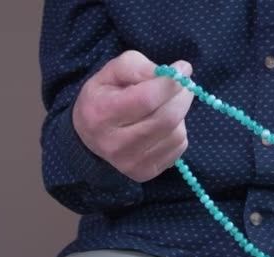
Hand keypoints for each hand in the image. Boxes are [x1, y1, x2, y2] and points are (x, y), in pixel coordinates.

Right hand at [73, 50, 193, 181]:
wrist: (89, 138)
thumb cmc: (105, 97)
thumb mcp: (112, 72)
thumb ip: (138, 67)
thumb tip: (175, 73)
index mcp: (100, 113)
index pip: (146, 99)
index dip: (170, 83)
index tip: (183, 68)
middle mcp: (114, 144)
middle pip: (166, 118)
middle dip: (182, 96)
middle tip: (184, 84)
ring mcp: (130, 162)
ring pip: (176, 133)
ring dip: (180, 114)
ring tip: (167, 105)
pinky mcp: (145, 172)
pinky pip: (178, 147)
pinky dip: (178, 131)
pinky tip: (164, 125)